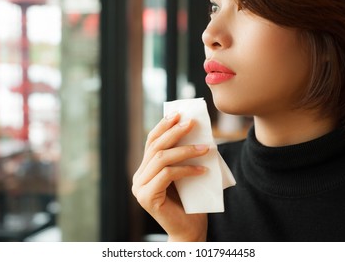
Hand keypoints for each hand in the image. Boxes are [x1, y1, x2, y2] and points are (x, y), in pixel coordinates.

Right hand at [132, 112, 208, 240]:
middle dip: (174, 132)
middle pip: (154, 147)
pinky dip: (186, 169)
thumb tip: (194, 132)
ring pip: (161, 159)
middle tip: (192, 123)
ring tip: (206, 148)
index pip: (151, 142)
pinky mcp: (147, 198)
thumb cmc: (190, 201)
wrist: (190, 230)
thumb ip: (182, 157)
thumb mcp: (185, 174)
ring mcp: (140, 188)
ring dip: (185, 150)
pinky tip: (203, 169)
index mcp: (145, 169)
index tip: (178, 114)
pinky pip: (167, 175)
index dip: (163, 126)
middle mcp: (139, 177)